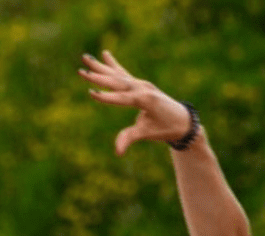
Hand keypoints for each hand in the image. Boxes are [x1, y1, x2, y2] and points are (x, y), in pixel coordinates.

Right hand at [79, 50, 194, 154]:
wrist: (183, 121)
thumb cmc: (166, 128)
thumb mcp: (148, 134)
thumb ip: (130, 138)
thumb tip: (117, 152)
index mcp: (145, 99)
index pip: (122, 98)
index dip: (107, 97)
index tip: (92, 93)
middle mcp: (143, 88)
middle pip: (117, 82)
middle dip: (99, 77)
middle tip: (81, 72)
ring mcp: (142, 84)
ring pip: (118, 75)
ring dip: (101, 67)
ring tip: (86, 58)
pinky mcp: (141, 85)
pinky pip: (125, 73)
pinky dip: (114, 65)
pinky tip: (105, 54)